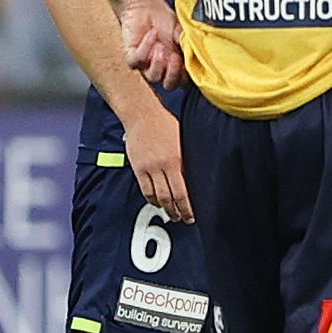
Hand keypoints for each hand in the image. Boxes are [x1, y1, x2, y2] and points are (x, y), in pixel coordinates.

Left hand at [122, 0, 183, 87]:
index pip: (184, 80)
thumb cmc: (165, 20)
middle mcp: (162, 67)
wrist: (145, 7)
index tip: (188, 63)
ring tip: (161, 47)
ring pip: (152, 77)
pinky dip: (145, 48)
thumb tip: (195, 53)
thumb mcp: (181, 32)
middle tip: (174, 58)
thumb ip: (188, 43)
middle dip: (173, 75)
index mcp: (177, 64)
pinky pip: (136, 61)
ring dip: (158, 64)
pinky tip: (151, 34)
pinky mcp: (132, 56)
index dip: (186, 75)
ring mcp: (146, 64)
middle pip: (169, 85)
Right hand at [122, 104, 190, 222]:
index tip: (192, 214)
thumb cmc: (164, 123)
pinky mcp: (138, 167)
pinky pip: (145, 189)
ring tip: (171, 214)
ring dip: (165, 208)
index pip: (184, 191)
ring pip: (157, 196)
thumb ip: (186, 159)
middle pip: (171, 197)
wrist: (142, 114)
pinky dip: (151, 199)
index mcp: (177, 158)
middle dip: (178, 211)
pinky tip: (157, 202)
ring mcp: (149, 167)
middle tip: (184, 219)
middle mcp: (163, 165)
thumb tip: (193, 175)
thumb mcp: (182, 140)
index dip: (188, 206)